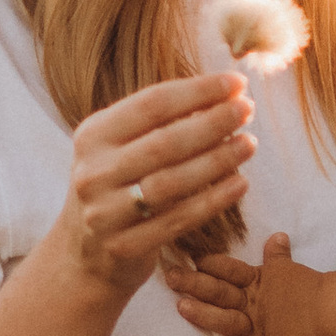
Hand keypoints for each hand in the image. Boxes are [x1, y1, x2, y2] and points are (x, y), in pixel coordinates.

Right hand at [61, 73, 253, 300]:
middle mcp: (93, 172)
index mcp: (92, 135)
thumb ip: (163, 122)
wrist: (86, 252)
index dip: (198, 91)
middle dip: (213, 122)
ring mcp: (105, 213)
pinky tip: (240, 183)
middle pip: (164, 142)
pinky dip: (213, 201)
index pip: (151, 104)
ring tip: (249, 144)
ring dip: (218, 160)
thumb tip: (226, 93)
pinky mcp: (124, 245)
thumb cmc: (118, 186)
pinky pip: (178, 220)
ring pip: (172, 182)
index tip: (238, 83)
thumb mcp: (123, 147)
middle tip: (248, 109)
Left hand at [166, 229, 335, 335]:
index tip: (186, 256)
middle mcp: (251, 302)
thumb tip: (277, 235)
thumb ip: (277, 254)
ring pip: (226, 319)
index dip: (208, 263)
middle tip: (169, 277)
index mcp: (255, 281)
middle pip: (220, 291)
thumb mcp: (289, 268)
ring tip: (182, 309)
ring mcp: (257, 326)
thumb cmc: (309, 288)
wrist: (332, 310)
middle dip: (194, 284)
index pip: (228, 269)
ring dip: (204, 314)